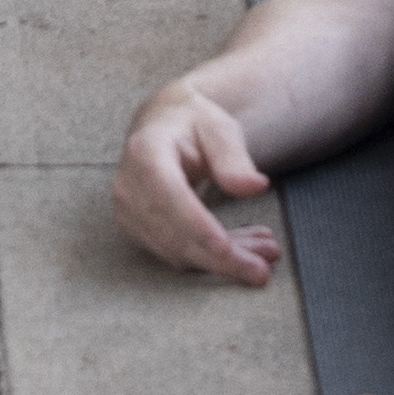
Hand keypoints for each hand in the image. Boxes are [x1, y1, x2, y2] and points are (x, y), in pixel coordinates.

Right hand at [113, 80, 282, 283]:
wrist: (162, 126)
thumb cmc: (192, 124)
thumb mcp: (218, 127)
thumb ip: (234, 157)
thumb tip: (255, 186)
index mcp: (146, 151)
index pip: (169, 195)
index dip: (197, 226)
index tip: (227, 249)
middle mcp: (129, 185)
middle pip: (174, 234)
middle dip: (220, 258)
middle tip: (263, 270)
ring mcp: (128, 211)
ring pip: (178, 252)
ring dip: (222, 261)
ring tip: (265, 252)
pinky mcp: (136, 230)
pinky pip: (176, 255)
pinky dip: (211, 259)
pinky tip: (242, 250)